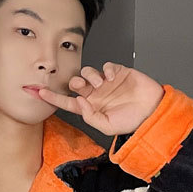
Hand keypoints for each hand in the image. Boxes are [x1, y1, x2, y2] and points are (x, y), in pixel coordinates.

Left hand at [38, 63, 164, 137]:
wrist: (152, 112)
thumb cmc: (131, 121)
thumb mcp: (107, 126)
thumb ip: (90, 116)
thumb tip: (78, 101)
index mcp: (91, 107)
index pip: (68, 102)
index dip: (54, 98)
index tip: (40, 92)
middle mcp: (97, 94)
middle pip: (77, 83)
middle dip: (74, 82)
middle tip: (80, 85)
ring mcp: (107, 83)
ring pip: (89, 72)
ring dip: (91, 76)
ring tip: (100, 84)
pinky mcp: (119, 72)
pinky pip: (108, 66)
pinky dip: (108, 69)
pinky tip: (113, 78)